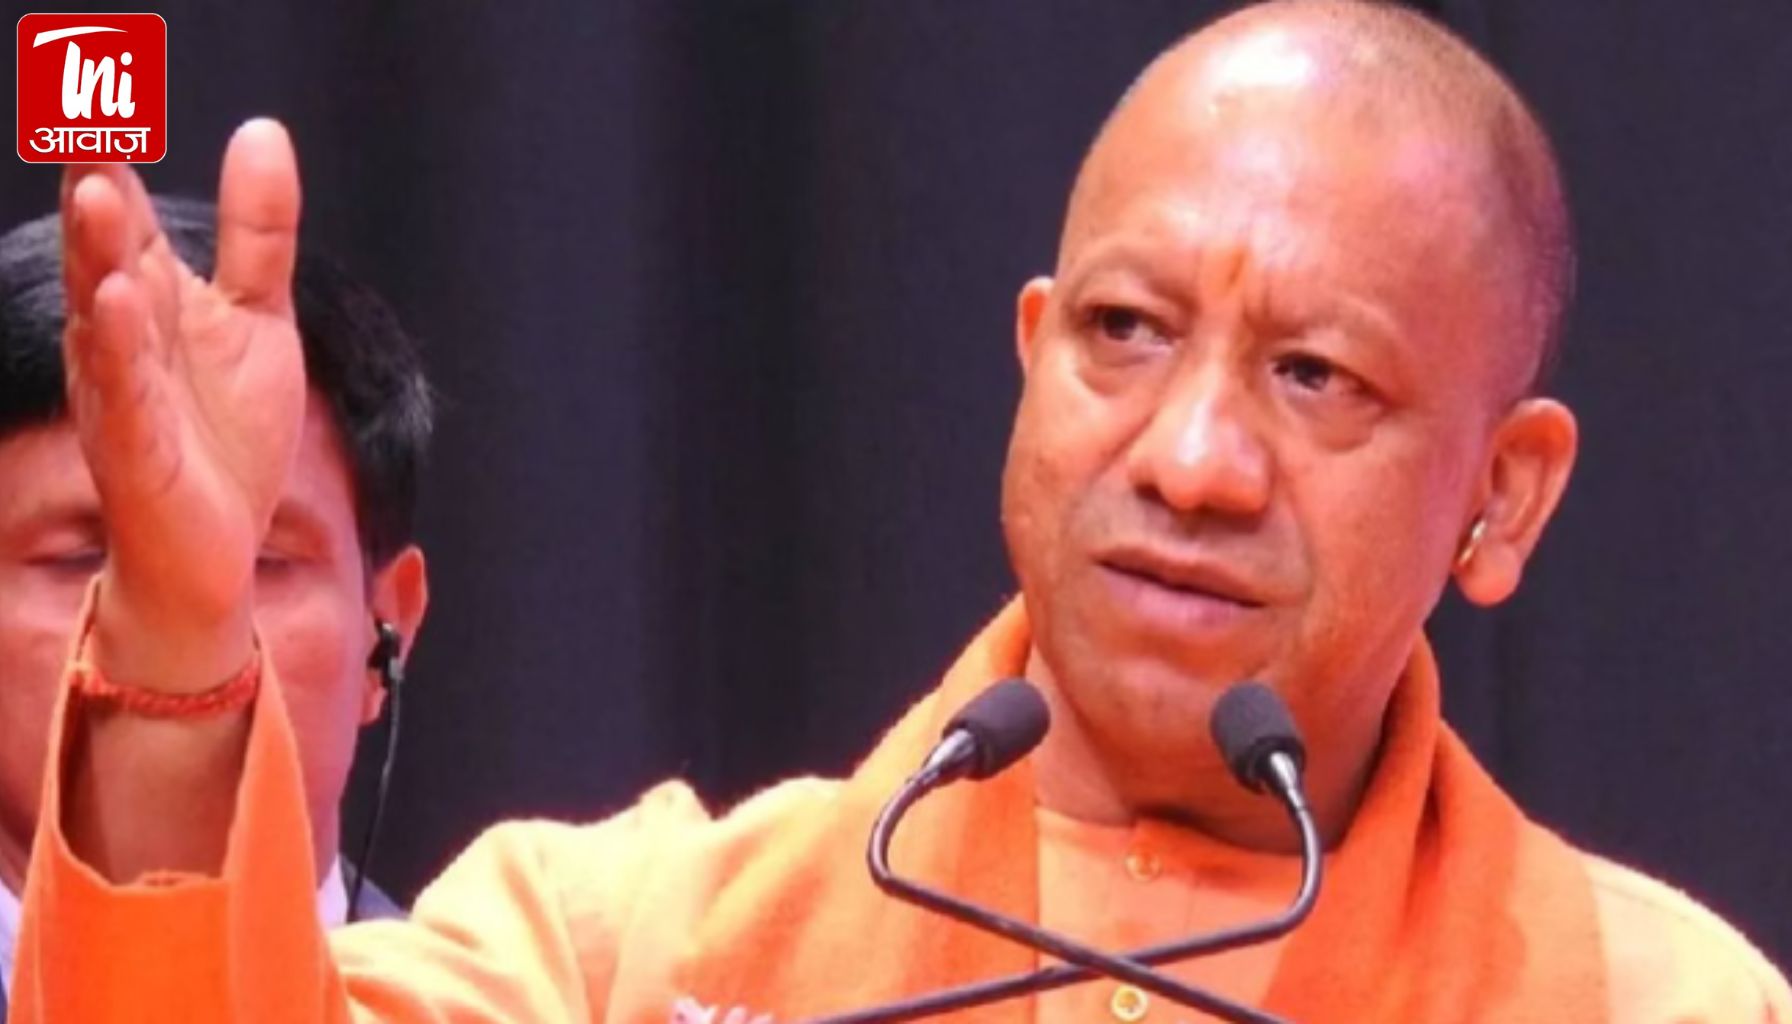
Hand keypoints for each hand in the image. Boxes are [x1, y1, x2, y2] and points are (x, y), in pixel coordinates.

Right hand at [61, 119, 305, 693]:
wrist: (217, 546)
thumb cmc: (226, 434)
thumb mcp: (259, 316)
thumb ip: (260, 231)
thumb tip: (263, 131)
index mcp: (149, 298)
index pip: (128, 215)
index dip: (115, 157)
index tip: (108, 95)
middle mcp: (122, 337)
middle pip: (105, 252)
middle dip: (96, 190)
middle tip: (89, 127)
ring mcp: (124, 391)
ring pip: (103, 313)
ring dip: (99, 254)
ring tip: (98, 192)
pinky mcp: (138, 448)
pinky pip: (124, 392)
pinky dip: (121, 348)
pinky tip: (120, 303)